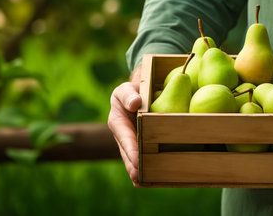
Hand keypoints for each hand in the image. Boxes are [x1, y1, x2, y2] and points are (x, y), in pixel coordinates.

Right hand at [108, 67, 141, 186]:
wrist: (138, 94)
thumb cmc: (131, 91)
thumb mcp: (125, 89)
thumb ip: (128, 95)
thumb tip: (135, 103)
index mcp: (117, 122)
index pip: (124, 137)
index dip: (130, 149)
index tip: (136, 160)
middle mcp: (123, 136)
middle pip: (128, 153)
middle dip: (133, 166)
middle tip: (139, 178)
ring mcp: (132, 143)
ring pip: (134, 158)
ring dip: (139, 171)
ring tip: (145, 182)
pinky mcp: (141, 145)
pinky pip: (143, 156)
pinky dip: (147, 166)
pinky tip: (154, 178)